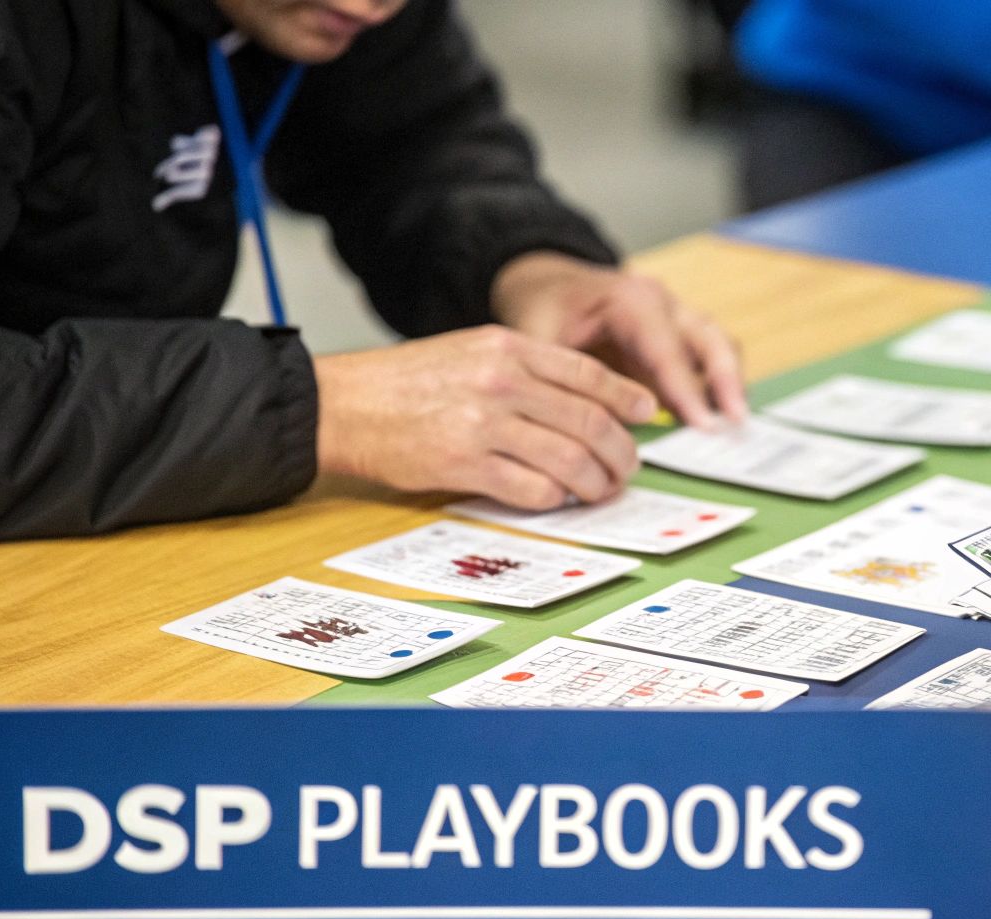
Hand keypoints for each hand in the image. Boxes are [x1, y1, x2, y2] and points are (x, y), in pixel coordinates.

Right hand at [313, 325, 656, 508]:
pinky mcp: (465, 465)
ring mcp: (485, 424)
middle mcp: (502, 382)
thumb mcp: (470, 352)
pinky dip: (555, 499)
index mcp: (507, 348)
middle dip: (620, 452)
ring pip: (570, 460)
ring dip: (596, 483)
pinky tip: (558, 499)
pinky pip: (532, 489)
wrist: (344, 403)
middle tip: (628, 469)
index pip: (587, 374)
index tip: (646, 414)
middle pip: (589, 422)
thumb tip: (582, 401)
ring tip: (602, 491)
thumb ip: (523, 370)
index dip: (626, 397)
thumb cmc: (406, 381)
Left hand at [491, 252, 748, 428]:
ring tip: (734, 428)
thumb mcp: (539, 339)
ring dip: (729, 387)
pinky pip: (709, 362)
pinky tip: (715, 422)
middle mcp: (663, 304)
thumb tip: (588, 428)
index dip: (687, 390)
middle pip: (711, 340)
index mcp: (631, 300)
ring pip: (718, 348)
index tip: (703, 426)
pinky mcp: (678, 340)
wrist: (547, 287)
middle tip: (736, 425)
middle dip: (728, 382)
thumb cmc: (543, 309)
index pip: (668, 349)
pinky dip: (717, 389)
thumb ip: (563, 380)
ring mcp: (675, 319)